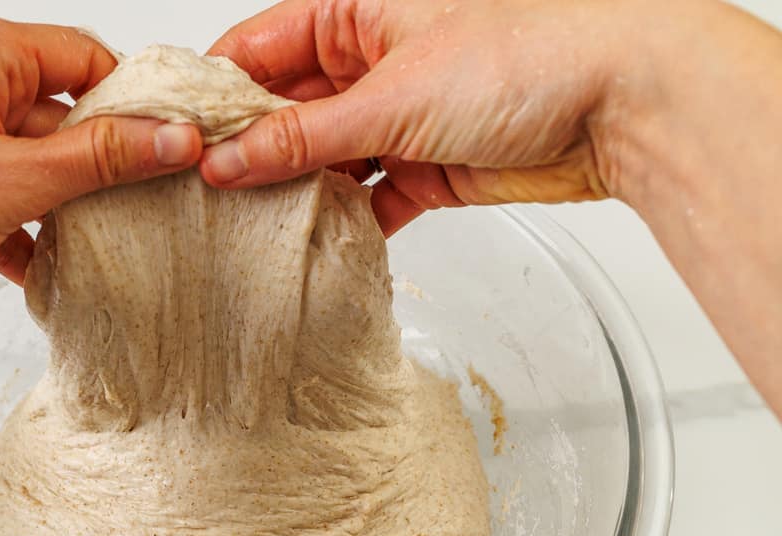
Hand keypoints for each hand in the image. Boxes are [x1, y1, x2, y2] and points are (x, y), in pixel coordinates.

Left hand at [0, 16, 201, 373]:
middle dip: (99, 165)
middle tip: (144, 210)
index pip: (86, 59)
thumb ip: (99, 159)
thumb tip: (172, 137)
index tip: (175, 149)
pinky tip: (40, 272)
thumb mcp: (9, 183)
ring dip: (59, 205)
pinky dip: (17, 229)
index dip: (136, 103)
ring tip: (97, 250)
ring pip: (26, 160)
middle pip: (60, 112)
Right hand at [199, 0, 656, 234]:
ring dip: (297, 195)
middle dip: (252, 154)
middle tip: (207, 197)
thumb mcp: (392, 96)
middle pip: (285, 111)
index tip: (181, 142)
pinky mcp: (426, 168)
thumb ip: (304, 137)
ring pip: (323, 161)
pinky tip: (318, 244)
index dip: (217, 96)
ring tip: (251, 230)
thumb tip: (231, 160)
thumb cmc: (529, 57)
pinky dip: (347, 222)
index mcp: (357, 13)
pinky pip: (368, 198)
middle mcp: (372, 62)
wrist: (623, 106)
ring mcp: (398, 117)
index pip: (260, 50)